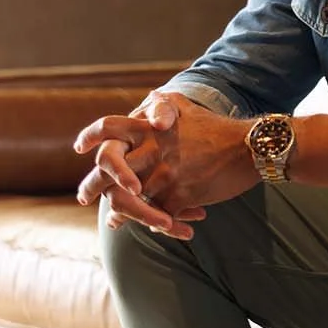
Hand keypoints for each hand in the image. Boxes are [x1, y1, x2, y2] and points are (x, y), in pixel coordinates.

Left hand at [75, 93, 256, 238]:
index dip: (90, 137)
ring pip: (127, 200)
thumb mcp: (187, 108)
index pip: (108, 127)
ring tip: (114, 221)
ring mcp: (163, 175)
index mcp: (148, 128)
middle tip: (84, 197)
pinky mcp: (179, 196)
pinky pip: (157, 216)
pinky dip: (156, 224)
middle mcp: (151, 150)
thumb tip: (150, 99)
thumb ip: (164, 105)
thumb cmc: (218, 128)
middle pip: (107, 170)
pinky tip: (156, 228)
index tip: (78, 148)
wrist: (249, 148)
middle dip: (91, 187)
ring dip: (119, 213)